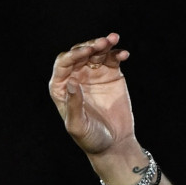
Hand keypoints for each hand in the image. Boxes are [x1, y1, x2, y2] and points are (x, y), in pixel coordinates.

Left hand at [48, 33, 134, 158]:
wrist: (113, 144)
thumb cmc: (91, 139)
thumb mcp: (78, 126)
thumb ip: (73, 105)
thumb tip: (71, 82)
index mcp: (62, 88)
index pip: (64, 64)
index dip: (73, 55)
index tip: (86, 52)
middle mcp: (76, 77)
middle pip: (80, 53)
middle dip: (90, 46)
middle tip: (102, 43)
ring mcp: (93, 74)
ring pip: (96, 52)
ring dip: (104, 44)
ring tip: (113, 40)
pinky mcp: (110, 74)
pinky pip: (112, 58)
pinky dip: (117, 54)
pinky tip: (123, 54)